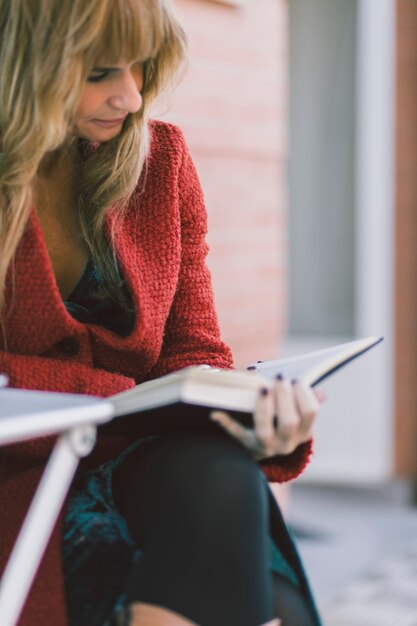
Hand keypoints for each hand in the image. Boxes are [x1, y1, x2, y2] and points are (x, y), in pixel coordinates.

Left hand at [210, 377, 324, 459]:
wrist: (259, 448)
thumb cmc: (280, 420)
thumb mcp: (296, 415)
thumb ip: (305, 403)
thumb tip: (321, 394)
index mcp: (302, 433)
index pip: (309, 413)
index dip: (304, 395)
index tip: (296, 379)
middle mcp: (287, 444)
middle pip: (289, 422)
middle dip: (284, 397)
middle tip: (279, 377)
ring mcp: (266, 447)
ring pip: (265, 431)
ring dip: (263, 407)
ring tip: (262, 388)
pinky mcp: (246, 445)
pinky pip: (236, 434)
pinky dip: (226, 422)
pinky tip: (216, 413)